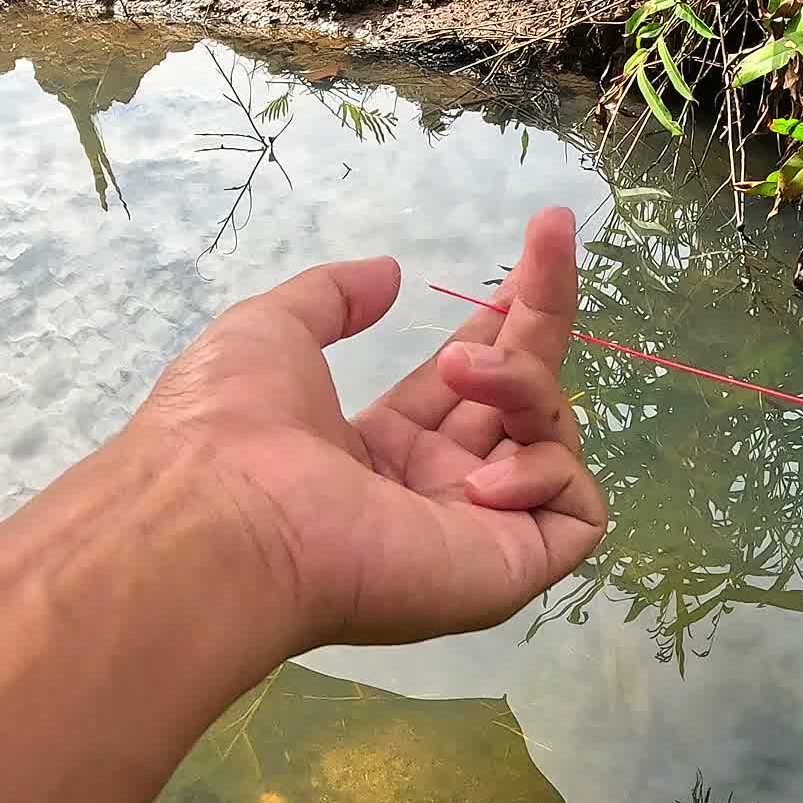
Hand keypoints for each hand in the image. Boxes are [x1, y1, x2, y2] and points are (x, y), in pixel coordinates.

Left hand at [129, 207, 606, 652]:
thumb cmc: (235, 426)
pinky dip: (546, 471)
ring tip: (462, 370)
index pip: (467, 381)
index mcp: (381, 446)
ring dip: (523, 382)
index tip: (533, 252)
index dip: (503, 319)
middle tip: (551, 235)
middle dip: (542, 312)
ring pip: (551, 437)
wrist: (227, 518)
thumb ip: (334, 296)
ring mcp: (476, 530)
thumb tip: (389, 273)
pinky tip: (482, 475)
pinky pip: (576, 512)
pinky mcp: (509, 568)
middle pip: (522, 395)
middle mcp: (435, 487)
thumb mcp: (272, 330)